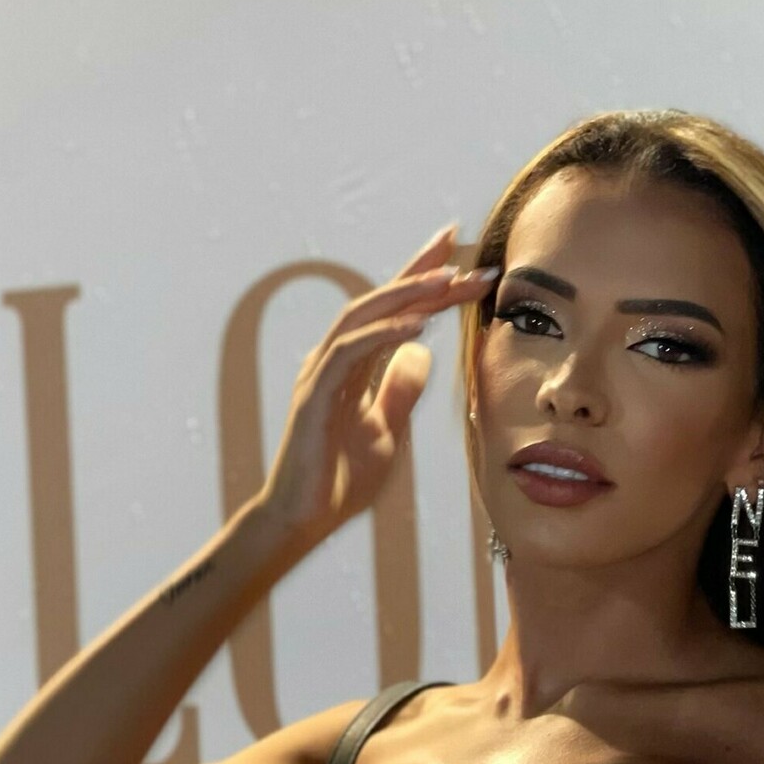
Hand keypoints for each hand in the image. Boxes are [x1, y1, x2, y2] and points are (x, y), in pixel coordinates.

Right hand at [257, 222, 496, 547]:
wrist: (304, 519)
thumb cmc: (339, 478)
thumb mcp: (386, 430)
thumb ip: (400, 390)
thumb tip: (423, 353)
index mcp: (351, 365)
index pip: (391, 312)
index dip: (421, 279)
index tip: (459, 256)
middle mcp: (333, 359)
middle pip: (379, 302)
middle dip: (419, 271)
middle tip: (459, 244)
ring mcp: (320, 375)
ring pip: (361, 317)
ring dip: (405, 294)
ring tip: (445, 278)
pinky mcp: (313, 398)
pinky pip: (350, 356)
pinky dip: (382, 336)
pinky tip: (417, 325)